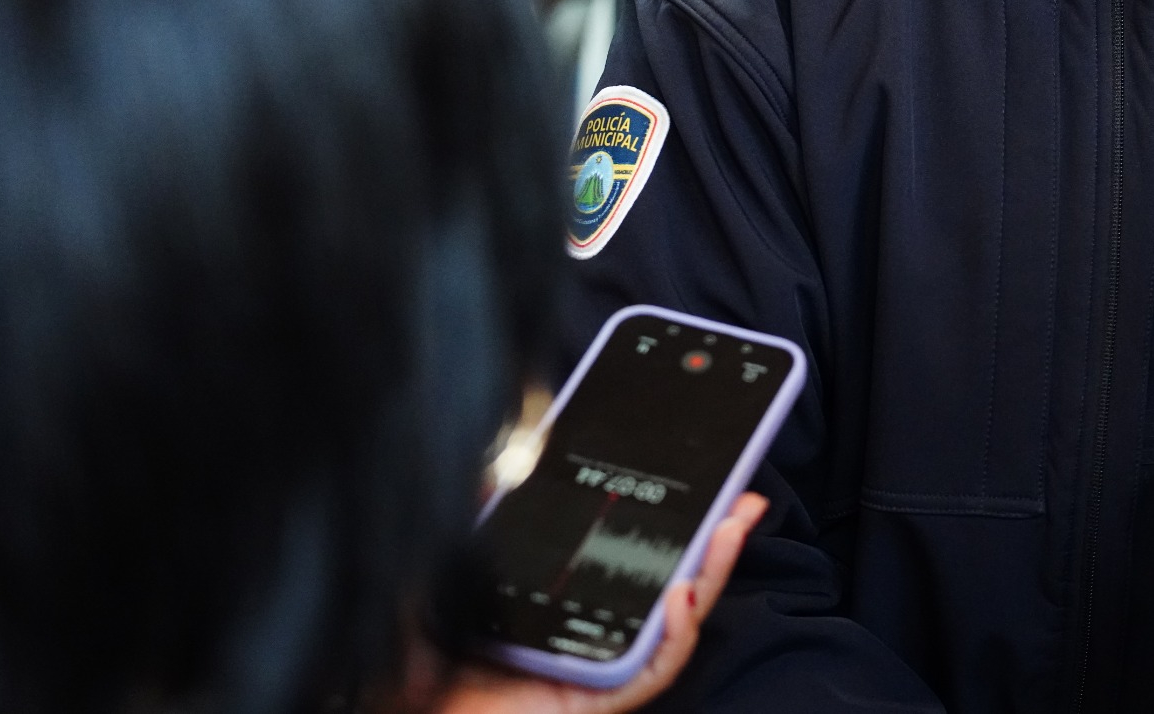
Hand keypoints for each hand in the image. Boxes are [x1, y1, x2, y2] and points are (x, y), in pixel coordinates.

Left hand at [429, 494, 765, 713]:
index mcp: (574, 593)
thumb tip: (493, 464)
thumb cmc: (430, 652)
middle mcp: (597, 626)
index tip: (707, 470)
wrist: (406, 711)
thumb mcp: (454, 566)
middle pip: (675, 575)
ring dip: (713, 571)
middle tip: (746, 495)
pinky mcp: (598, 696)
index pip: (638, 547)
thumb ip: (479, 517)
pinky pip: (652, 670)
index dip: (679, 513)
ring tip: (728, 529)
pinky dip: (675, 634)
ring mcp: (601, 661)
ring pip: (677, 617)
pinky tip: (682, 594)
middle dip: (718, 534)